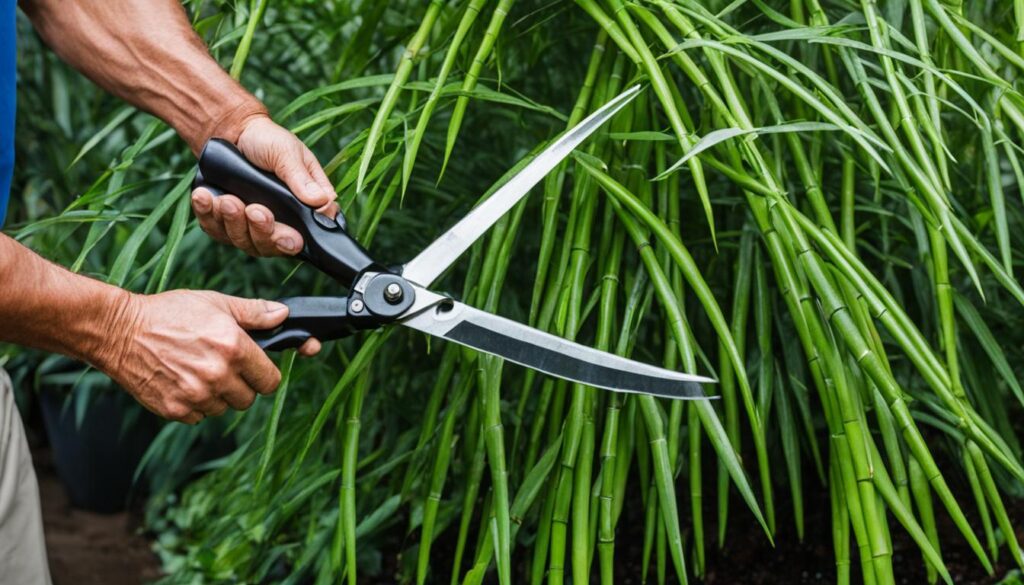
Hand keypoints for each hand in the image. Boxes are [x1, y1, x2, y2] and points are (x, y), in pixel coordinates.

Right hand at [97, 290, 320, 423]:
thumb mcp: (215, 303)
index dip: (264, 374)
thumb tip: (284, 315)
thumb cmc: (168, 313)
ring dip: (217, 395)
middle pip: (249, 399)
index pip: (271, 381)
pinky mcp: (175, 409)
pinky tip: (181, 381)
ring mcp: (196, 395)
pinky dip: (194, 404)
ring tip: (197, 371)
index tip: (254, 369)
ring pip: (223, 408)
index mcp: (234, 348)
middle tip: (222, 367)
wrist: (119, 331)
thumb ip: (254, 312)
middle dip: (241, 385)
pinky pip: (198, 416)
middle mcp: (218, 375)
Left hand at [191, 115, 338, 256]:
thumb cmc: (268, 140)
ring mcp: (251, 226)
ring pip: (243, 241)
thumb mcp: (287, 153)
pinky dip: (208, 215)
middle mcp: (279, 224)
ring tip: (226, 199)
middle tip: (254, 209)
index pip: (305, 238)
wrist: (233, 131)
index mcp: (303, 209)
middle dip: (261, 231)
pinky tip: (205, 197)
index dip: (293, 242)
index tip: (290, 237)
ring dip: (233, 222)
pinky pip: (216, 230)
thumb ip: (301, 179)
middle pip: (271, 246)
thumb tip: (323, 202)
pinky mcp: (225, 223)